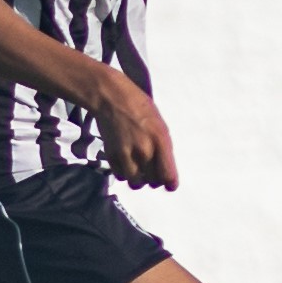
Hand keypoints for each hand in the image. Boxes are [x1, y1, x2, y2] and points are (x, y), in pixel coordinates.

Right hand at [90, 72, 180, 189]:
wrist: (111, 97)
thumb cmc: (140, 107)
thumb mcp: (160, 124)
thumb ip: (163, 146)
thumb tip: (165, 167)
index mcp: (161, 140)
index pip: (168, 175)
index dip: (170, 183)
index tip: (169, 184)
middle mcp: (144, 151)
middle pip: (152, 182)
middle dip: (153, 179)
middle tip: (151, 171)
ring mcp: (126, 154)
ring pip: (135, 183)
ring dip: (138, 179)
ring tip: (137, 168)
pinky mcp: (111, 156)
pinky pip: (120, 176)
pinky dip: (124, 173)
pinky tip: (125, 162)